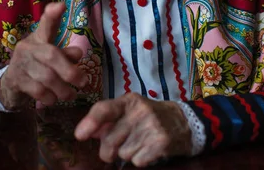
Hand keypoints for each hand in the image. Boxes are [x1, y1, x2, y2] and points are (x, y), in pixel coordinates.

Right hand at [0, 2, 87, 109]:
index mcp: (38, 38)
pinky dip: (49, 97)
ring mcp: (20, 63)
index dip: (52, 15)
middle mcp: (28, 47)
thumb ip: (65, 55)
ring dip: (62, 90)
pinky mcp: (16, 80)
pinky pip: (38, 90)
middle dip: (70, 71)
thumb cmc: (35, 68)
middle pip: (51, 55)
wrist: (9, 85)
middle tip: (83, 82)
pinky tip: (53, 99)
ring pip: (46, 76)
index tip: (60, 6)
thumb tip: (78, 53)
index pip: (46, 24)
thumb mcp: (50, 59)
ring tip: (70, 95)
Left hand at [74, 93, 191, 166]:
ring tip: (139, 143)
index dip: (89, 123)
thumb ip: (108, 119)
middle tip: (114, 150)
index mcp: (128, 101)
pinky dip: (140, 160)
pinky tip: (148, 150)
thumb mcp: (130, 110)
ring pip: (123, 154)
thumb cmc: (149, 116)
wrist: (184, 122)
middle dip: (108, 151)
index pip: (103, 109)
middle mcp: (139, 112)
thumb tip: (88, 132)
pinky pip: (137, 161)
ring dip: (127, 154)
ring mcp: (151, 127)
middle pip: (110, 140)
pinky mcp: (161, 143)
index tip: (79, 136)